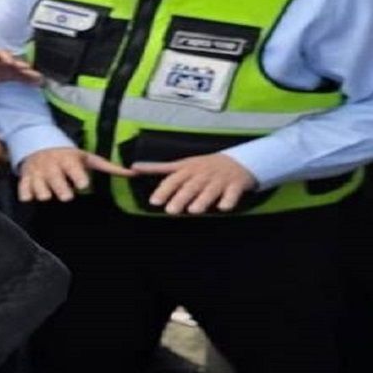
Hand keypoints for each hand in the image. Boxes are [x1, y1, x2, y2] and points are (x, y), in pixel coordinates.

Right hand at [19, 147, 132, 202]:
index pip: (73, 168)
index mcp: (68, 159)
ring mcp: (38, 172)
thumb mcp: (87, 158)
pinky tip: (30, 196)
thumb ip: (109, 167)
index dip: (77, 176)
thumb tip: (133, 173)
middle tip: (66, 195)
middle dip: (61, 188)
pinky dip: (27, 194)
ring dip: (44, 192)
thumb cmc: (69, 156)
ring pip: (39, 187)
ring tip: (48, 193)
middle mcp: (52, 165)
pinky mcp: (25, 178)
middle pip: (55, 180)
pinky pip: (24, 190)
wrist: (39, 144)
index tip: (83, 184)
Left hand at [131, 153, 256, 214]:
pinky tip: (223, 208)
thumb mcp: (182, 164)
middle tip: (170, 211)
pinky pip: (232, 193)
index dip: (164, 190)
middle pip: (190, 186)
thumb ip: (159, 167)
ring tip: (193, 211)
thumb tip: (134, 168)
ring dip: (202, 200)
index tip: (154, 202)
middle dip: (180, 198)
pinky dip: (228, 200)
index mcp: (188, 168)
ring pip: (210, 190)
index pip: (174, 179)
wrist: (238, 161)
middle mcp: (202, 174)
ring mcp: (219, 179)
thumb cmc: (204, 166)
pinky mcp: (235, 185)